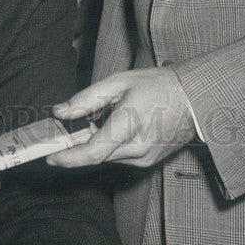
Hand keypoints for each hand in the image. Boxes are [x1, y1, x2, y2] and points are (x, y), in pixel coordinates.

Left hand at [47, 67, 195, 168]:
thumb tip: (60, 112)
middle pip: (97, 156)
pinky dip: (111, 146)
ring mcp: (145, 158)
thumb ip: (86, 99)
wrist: (194, 98)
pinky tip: (116, 127)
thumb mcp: (119, 83)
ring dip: (96, 145)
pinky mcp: (149, 161)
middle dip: (78, 147)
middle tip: (66, 132)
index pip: (93, 153)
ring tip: (100, 120)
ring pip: (108, 157)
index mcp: (129, 125)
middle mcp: (138, 148)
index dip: (68, 158)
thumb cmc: (157, 85)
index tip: (50, 157)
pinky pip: (121, 157)